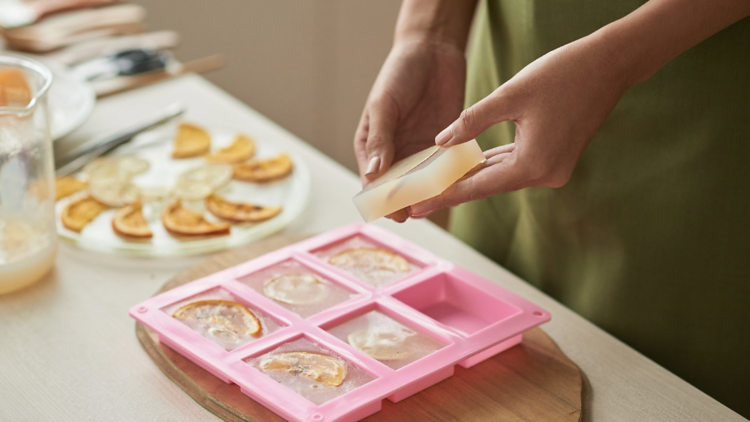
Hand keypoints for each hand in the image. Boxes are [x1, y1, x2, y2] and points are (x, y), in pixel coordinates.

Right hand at [354, 38, 465, 221]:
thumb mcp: (384, 104)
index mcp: (373, 146)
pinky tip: (462, 185)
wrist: (433, 51)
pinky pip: (449, 168)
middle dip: (410, 202)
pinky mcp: (446, 145)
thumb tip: (373, 174)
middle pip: (401, 188)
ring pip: (426, 183)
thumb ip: (380, 138)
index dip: (384, 200)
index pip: (374, 183)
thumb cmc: (399, 73)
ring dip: (433, 193)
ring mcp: (421, 151)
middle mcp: (397, 154)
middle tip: (423, 212)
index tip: (396, 212)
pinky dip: (454, 177)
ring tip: (443, 202)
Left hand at [408, 36, 631, 217]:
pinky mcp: (556, 159)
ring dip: (472, 177)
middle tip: (418, 200)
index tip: (418, 207)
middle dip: (454, 189)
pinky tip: (469, 165)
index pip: (477, 186)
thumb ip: (471, 121)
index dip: (444, 196)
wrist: (609, 65)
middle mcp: (545, 175)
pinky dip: (493, 164)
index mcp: (532, 165)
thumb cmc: (561, 75)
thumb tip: (441, 142)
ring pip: (502, 175)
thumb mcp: (509, 95)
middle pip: (488, 185)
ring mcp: (553, 169)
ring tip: (436, 184)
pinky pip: (516, 165)